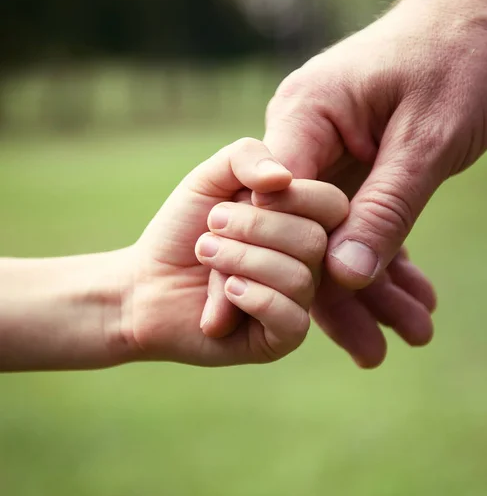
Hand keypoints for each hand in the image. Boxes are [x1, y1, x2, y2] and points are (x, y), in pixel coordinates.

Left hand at [121, 138, 347, 365]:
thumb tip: (284, 179)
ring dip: (241, 261)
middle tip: (210, 229)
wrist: (146, 283)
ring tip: (207, 255)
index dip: (293, 197)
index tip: (248, 195)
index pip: (332, 205)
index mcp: (302, 222)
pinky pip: (291, 319)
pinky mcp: (281, 338)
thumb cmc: (183, 230)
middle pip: (313, 241)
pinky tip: (225, 293)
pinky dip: (253, 299)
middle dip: (253, 229)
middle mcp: (309, 262)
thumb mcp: (209, 178)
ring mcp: (298, 301)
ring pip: (299, 278)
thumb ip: (246, 157)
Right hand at [264, 0, 486, 366]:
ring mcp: (329, 152)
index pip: (271, 201)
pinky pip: (361, 218)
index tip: (252, 322)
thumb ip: (383, 210)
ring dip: (371, 284)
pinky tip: (411, 298)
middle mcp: (305, 136)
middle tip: (366, 354)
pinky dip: (386, 255)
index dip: (264, 265)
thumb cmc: (455, 64)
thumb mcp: (427, 142)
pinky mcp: (356, 165)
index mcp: (303, 115)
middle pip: (302, 227)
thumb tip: (342, 277)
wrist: (477, 23)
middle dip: (334, 293)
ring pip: (336, 230)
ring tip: (408, 335)